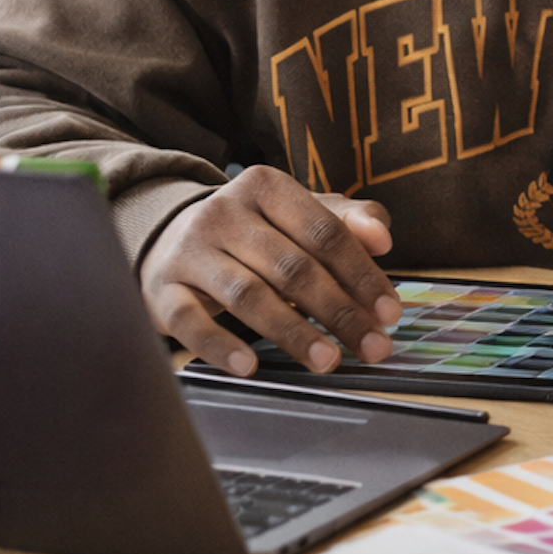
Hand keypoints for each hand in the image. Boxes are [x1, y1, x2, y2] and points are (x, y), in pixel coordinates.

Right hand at [140, 165, 402, 375]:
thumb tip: (382, 238)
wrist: (171, 236)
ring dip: (292, 333)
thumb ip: (350, 221)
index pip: (324, 233)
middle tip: (373, 347)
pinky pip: (190, 322)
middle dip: (339, 312)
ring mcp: (188, 251)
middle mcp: (223, 213)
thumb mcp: (302, 214)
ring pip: (247, 295)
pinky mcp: (161, 289)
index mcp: (265, 187)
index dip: (362, 275)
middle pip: (291, 268)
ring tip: (328, 361)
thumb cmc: (258, 232)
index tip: (390, 313)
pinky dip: (221, 346)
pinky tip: (251, 366)